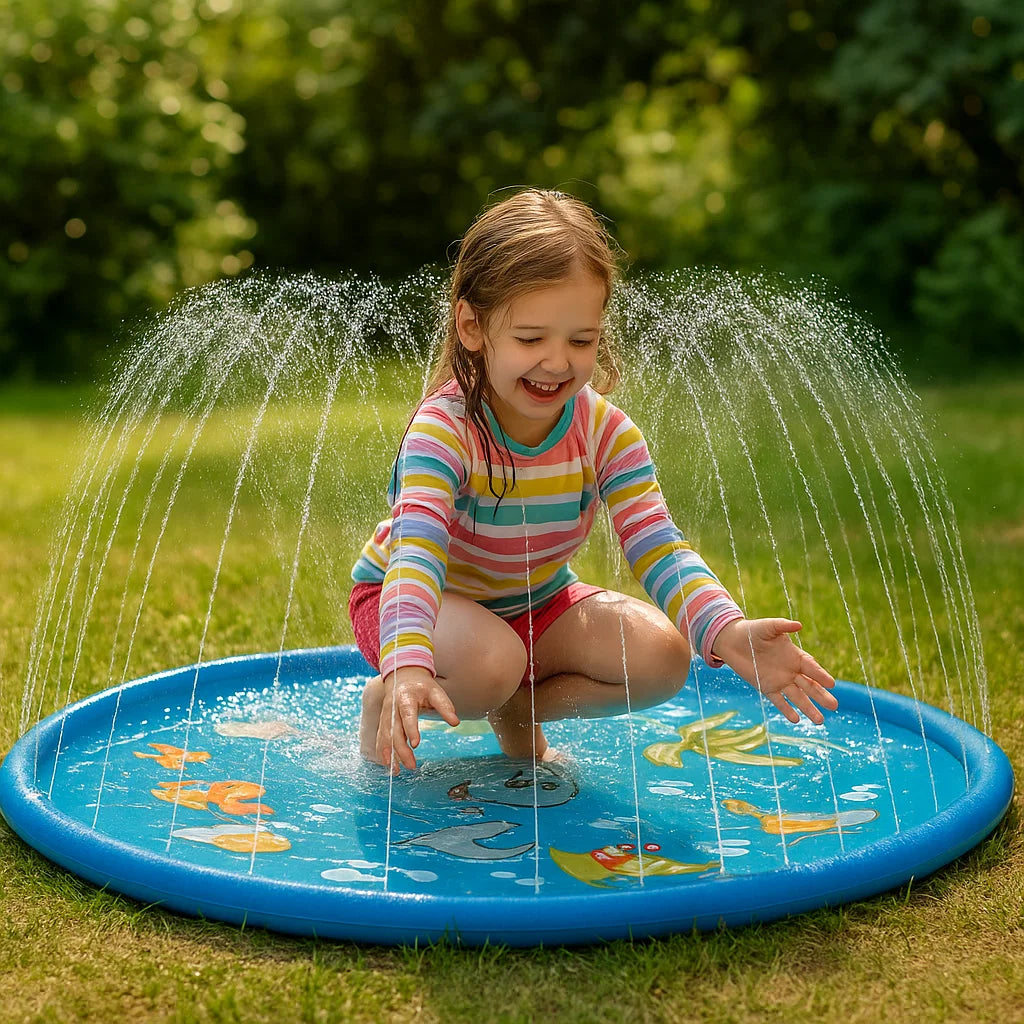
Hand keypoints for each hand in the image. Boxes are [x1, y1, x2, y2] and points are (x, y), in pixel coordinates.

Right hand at [377, 667, 458, 773]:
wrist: (403, 674)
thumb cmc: (422, 685)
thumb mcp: (436, 691)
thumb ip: (445, 706)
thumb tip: (455, 722)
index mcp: (406, 698)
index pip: (407, 715)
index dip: (411, 730)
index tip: (415, 744)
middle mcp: (392, 707)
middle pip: (394, 731)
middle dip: (401, 750)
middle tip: (412, 766)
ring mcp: (385, 715)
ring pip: (385, 737)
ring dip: (389, 754)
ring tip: (396, 771)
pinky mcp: (383, 721)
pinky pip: (380, 738)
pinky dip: (382, 751)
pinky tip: (387, 764)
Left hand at [711, 618, 837, 724]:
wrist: (733, 641)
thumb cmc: (753, 631)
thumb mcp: (769, 626)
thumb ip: (783, 626)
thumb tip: (799, 625)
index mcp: (795, 656)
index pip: (812, 668)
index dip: (821, 676)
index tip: (831, 684)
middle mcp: (791, 670)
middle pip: (809, 686)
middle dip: (821, 696)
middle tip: (834, 706)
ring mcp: (780, 680)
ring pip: (798, 697)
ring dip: (808, 708)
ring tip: (820, 721)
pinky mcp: (766, 687)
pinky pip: (779, 701)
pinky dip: (787, 710)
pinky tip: (796, 720)